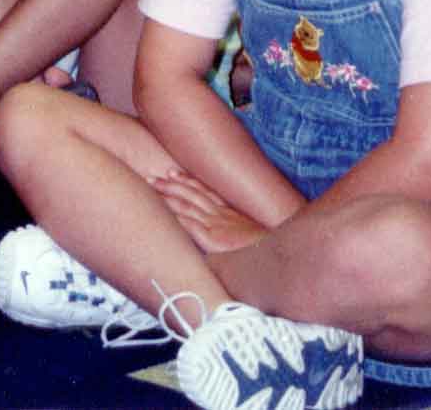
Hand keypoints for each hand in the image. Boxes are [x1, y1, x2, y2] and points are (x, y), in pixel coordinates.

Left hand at [151, 170, 267, 253]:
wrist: (277, 258)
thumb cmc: (265, 251)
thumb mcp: (249, 237)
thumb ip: (234, 234)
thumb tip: (222, 239)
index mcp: (229, 214)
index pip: (205, 192)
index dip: (188, 181)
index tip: (173, 173)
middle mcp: (220, 215)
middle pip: (192, 194)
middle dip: (172, 184)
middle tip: (153, 176)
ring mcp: (216, 225)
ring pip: (187, 205)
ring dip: (169, 195)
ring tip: (154, 186)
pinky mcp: (213, 239)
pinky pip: (191, 225)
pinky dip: (177, 217)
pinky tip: (164, 211)